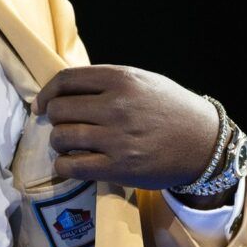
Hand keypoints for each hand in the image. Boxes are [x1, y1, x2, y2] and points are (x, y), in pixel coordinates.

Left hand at [35, 66, 224, 194]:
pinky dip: (64, 165)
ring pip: (60, 137)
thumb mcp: (143, 81)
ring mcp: (117, 138)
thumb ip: (105, 82)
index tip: (41, 105)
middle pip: (58, 109)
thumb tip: (62, 91)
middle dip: (55, 119)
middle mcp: (117, 106)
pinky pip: (71, 166)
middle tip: (65, 126)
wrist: (206, 143)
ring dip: (59, 143)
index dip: (47, 93)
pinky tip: (71, 163)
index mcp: (121, 79)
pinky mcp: (119, 167)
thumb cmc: (170, 110)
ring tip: (70, 145)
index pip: (65, 80)